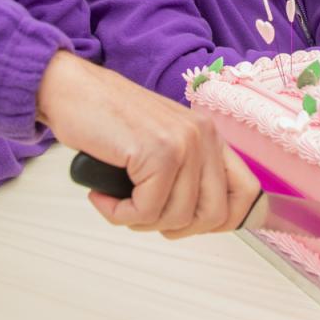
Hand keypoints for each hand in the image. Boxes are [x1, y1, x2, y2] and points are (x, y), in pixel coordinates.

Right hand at [37, 51, 258, 238]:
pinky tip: (101, 195)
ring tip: (117, 200)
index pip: (246, 192)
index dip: (223, 221)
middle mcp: (203, 136)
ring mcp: (183, 143)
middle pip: (214, 215)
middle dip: (175, 228)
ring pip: (178, 217)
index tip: (188, 224)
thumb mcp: (161, 142)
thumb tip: (200, 220)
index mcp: (210, 135)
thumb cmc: (109, 120)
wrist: (72, 91)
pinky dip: (118, 214)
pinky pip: (146, 211)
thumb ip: (186, 172)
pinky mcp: (157, 152)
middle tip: (143, 215)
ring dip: (140, 220)